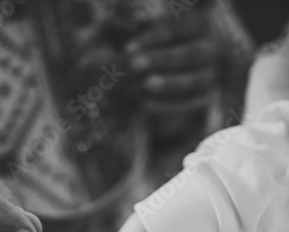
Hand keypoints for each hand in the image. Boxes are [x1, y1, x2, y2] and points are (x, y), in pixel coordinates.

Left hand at [125, 9, 219, 140]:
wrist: (172, 76)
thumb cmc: (155, 47)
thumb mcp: (149, 34)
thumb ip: (139, 29)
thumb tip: (120, 23)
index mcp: (201, 24)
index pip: (179, 27)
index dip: (153, 38)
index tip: (127, 50)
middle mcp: (214, 48)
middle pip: (192, 53)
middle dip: (162, 59)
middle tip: (133, 65)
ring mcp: (214, 74)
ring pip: (195, 80)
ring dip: (169, 83)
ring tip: (144, 85)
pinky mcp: (208, 96)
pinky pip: (191, 103)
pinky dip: (168, 104)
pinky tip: (145, 103)